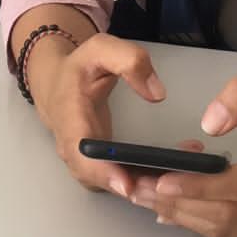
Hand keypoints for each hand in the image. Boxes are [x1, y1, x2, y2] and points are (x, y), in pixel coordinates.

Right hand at [31, 34, 166, 197]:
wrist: (56, 81)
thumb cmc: (78, 67)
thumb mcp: (100, 49)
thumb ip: (129, 61)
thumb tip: (157, 93)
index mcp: (69, 119)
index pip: (80, 154)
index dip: (102, 172)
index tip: (128, 183)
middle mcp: (73, 148)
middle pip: (98, 179)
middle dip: (132, 186)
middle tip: (168, 184)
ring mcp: (84, 161)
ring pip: (111, 185)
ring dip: (144, 186)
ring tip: (180, 176)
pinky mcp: (98, 166)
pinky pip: (119, 180)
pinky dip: (145, 180)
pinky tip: (173, 171)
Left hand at [129, 61, 236, 236]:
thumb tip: (211, 124)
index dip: (202, 185)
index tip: (164, 178)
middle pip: (231, 213)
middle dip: (182, 203)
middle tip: (141, 187)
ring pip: (226, 227)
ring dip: (182, 214)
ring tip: (146, 194)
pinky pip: (228, 230)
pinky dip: (194, 219)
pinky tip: (167, 204)